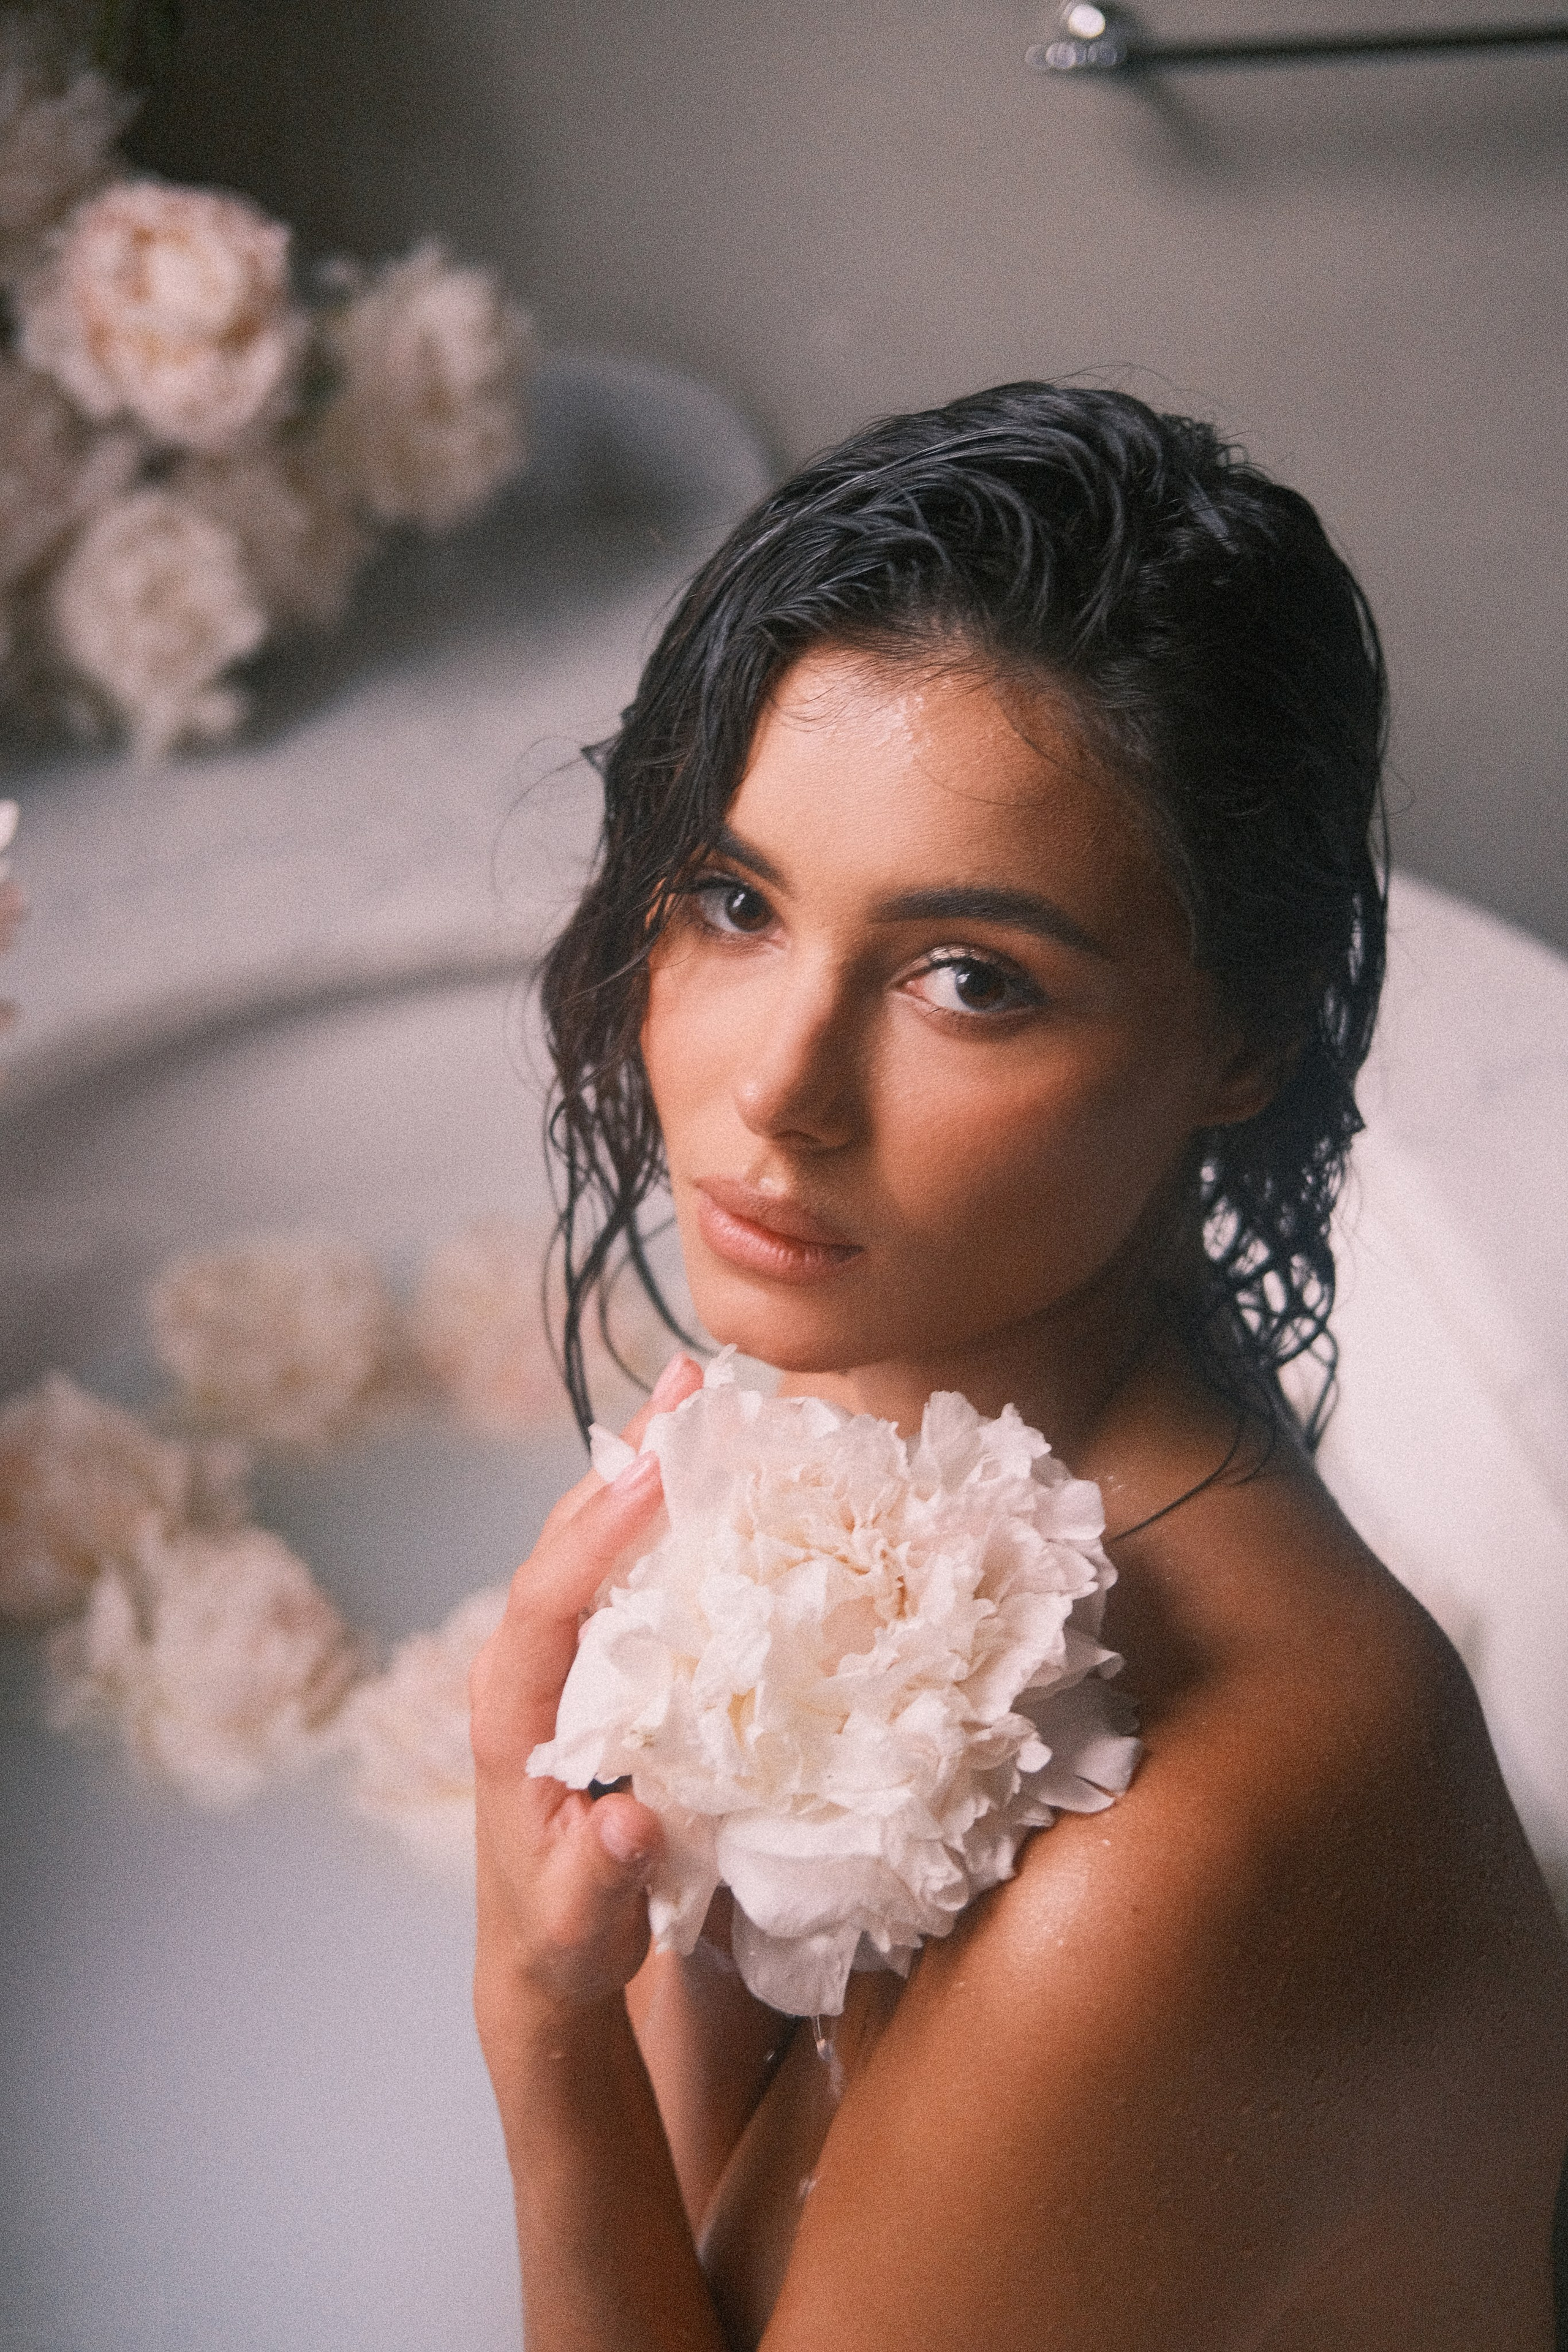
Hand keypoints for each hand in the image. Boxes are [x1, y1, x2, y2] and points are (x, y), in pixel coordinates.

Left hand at [470, 1353, 704, 2035]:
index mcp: (510, 1715)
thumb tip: (629, 1826)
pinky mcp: (589, 1661)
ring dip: (642, 1463)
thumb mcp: (581, 1927)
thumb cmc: (564, 1935)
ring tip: (698, 1388)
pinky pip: (616, 1567)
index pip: (547, 1602)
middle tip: (689, 1379)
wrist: (545, 1951)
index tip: (656, 1472)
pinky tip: (701, 1467)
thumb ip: (600, 1882)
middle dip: (625, 1458)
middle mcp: (524, 1668)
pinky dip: (654, 1510)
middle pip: (566, 1541)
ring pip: (589, 1539)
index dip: (599, 1534)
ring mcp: (554, 1658)